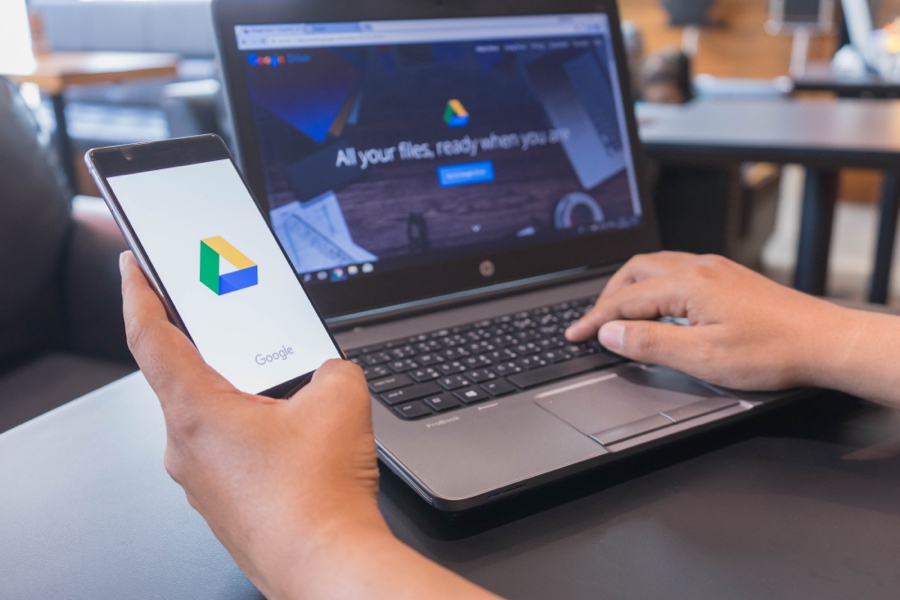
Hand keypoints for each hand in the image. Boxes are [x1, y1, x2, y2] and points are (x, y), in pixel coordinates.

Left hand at [119, 252, 494, 599]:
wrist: (327, 566)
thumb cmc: (318, 498)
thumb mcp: (340, 401)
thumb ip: (331, 366)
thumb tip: (330, 370)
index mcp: (197, 412)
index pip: (150, 337)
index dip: (140, 293)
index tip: (133, 268)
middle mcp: (186, 448)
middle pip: (182, 376)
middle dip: (209, 343)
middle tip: (228, 317)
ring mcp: (202, 481)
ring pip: (209, 417)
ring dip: (238, 393)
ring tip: (282, 384)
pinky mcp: (223, 502)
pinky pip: (227, 450)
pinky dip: (250, 430)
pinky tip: (292, 435)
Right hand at [565, 252, 850, 390]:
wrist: (827, 343)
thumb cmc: (774, 351)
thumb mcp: (703, 358)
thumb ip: (650, 344)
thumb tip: (610, 334)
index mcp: (688, 284)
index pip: (624, 299)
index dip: (594, 319)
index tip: (575, 334)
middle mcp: (700, 268)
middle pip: (635, 271)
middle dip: (607, 297)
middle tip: (593, 324)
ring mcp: (716, 270)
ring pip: (656, 267)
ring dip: (629, 289)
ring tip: (619, 315)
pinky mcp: (729, 278)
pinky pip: (677, 271)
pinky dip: (653, 287)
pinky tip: (658, 308)